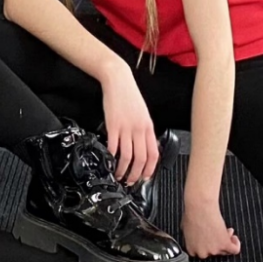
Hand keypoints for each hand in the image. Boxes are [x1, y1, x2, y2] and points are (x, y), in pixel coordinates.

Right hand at [101, 66, 158, 185]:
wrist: (119, 80)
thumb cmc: (129, 96)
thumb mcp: (142, 113)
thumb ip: (143, 130)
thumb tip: (143, 145)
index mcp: (148, 126)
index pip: (153, 154)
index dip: (149, 169)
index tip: (144, 177)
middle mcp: (139, 129)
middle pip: (141, 158)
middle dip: (135, 174)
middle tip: (130, 181)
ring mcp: (126, 127)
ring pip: (127, 155)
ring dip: (123, 169)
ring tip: (118, 175)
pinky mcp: (113, 125)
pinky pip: (114, 145)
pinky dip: (111, 156)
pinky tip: (109, 160)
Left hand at [182, 202, 241, 258]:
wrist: (200, 208)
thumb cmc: (192, 214)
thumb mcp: (186, 229)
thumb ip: (192, 238)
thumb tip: (197, 238)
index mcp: (191, 249)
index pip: (202, 253)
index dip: (207, 245)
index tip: (210, 239)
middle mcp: (202, 252)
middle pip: (214, 252)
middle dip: (217, 242)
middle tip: (218, 232)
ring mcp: (213, 250)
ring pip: (224, 251)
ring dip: (226, 240)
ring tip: (225, 230)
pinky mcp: (224, 244)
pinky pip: (235, 250)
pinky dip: (236, 244)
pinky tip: (233, 237)